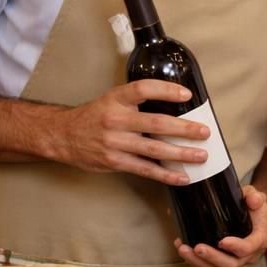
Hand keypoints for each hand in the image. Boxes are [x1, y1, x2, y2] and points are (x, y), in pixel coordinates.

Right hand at [54, 80, 211, 185]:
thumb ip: (137, 102)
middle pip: (155, 123)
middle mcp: (115, 119)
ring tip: (200, 155)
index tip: (186, 94)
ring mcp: (114, 142)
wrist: (62, 135)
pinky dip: (165, 175)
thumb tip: (175, 106)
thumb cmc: (95, 116)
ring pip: (153, 150)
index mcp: (116, 99)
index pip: (143, 89)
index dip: (165, 90)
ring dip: (180, 154)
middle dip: (183, 129)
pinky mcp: (114, 161)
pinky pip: (145, 170)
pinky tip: (182, 177)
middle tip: (204, 131)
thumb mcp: (112, 100)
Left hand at [176, 184, 266, 266]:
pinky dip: (194, 261)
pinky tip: (183, 249)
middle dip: (212, 258)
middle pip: (231, 265)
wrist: (255, 220)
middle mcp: (249, 256)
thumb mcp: (258, 198)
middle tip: (197, 248)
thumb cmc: (255, 210)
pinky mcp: (223, 264)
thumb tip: (252, 200)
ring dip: (198, 262)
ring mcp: (236, 262)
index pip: (249, 248)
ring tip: (183, 249)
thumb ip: (256, 197)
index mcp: (259, 240)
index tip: (222, 241)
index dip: (236, 247)